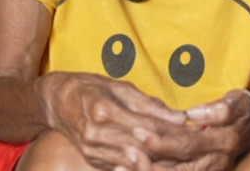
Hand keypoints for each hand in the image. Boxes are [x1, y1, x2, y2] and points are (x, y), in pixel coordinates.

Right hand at [40, 72, 187, 169]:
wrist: (57, 102)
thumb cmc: (90, 88)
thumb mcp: (119, 87)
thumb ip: (149, 104)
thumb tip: (179, 117)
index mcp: (103, 109)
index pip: (147, 125)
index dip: (171, 129)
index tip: (192, 130)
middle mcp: (96, 133)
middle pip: (142, 146)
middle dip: (169, 147)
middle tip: (192, 146)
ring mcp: (92, 149)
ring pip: (134, 160)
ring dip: (159, 159)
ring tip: (179, 155)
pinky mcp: (92, 159)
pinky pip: (122, 166)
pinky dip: (141, 165)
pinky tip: (157, 161)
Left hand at [130, 90, 249, 169]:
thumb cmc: (246, 112)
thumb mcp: (239, 102)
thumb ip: (220, 109)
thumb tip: (194, 115)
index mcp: (223, 143)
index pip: (187, 145)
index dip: (161, 140)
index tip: (138, 130)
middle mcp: (215, 164)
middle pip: (176, 170)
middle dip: (146, 164)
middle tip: (124, 153)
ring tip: (119, 168)